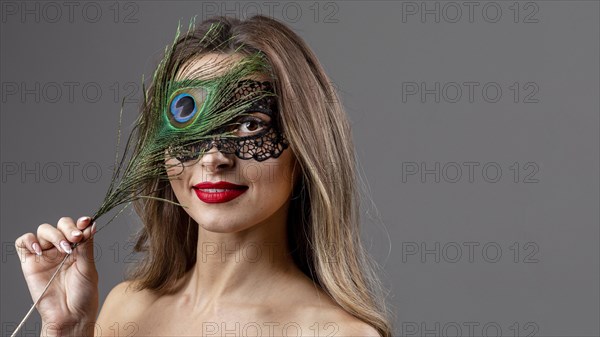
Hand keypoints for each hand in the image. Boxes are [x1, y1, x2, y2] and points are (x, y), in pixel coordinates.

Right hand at [15, 216, 97, 335]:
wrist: (70, 316)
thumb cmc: (83, 294)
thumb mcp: (88, 267)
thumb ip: (86, 246)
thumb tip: (91, 224)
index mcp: (78, 248)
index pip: (77, 227)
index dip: (80, 222)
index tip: (86, 222)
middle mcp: (61, 248)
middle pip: (60, 225)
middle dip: (68, 228)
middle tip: (76, 238)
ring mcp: (45, 255)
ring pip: (44, 230)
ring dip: (54, 235)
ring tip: (64, 249)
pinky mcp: (29, 263)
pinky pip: (23, 242)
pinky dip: (29, 240)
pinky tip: (40, 250)